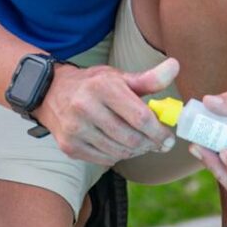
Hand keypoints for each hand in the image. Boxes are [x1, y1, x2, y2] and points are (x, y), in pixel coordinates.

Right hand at [36, 57, 180, 166]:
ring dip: (136, 152)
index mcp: (102, 87)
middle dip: (150, 144)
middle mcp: (85, 107)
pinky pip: (104, 159)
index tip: (169, 138)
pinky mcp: (69, 146)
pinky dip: (118, 156)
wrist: (51, 93)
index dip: (159, 131)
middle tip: (158, 144)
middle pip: (131, 138)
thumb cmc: (92, 84)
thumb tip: (175, 66)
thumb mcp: (119, 77)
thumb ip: (149, 78)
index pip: (140, 117)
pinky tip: (121, 146)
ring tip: (141, 144)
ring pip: (119, 152)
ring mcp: (75, 129)